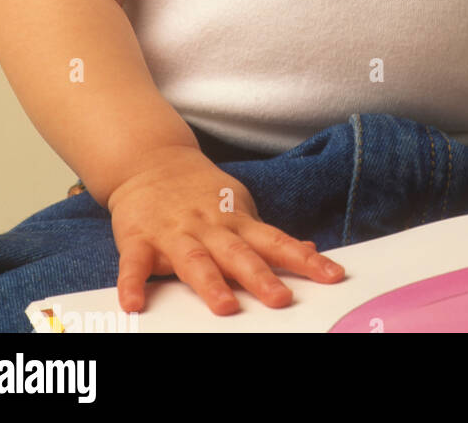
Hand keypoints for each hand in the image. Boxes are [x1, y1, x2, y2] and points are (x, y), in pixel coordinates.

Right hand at [107, 144, 344, 314]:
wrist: (152, 162)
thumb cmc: (202, 195)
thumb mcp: (239, 208)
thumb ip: (268, 237)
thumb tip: (309, 251)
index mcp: (237, 221)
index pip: (277, 242)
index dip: (305, 259)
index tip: (333, 276)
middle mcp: (210, 227)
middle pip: (239, 253)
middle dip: (261, 276)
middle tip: (282, 299)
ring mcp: (174, 232)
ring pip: (194, 259)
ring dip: (210, 283)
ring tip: (225, 306)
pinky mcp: (139, 239)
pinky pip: (135, 263)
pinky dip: (134, 282)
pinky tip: (134, 304)